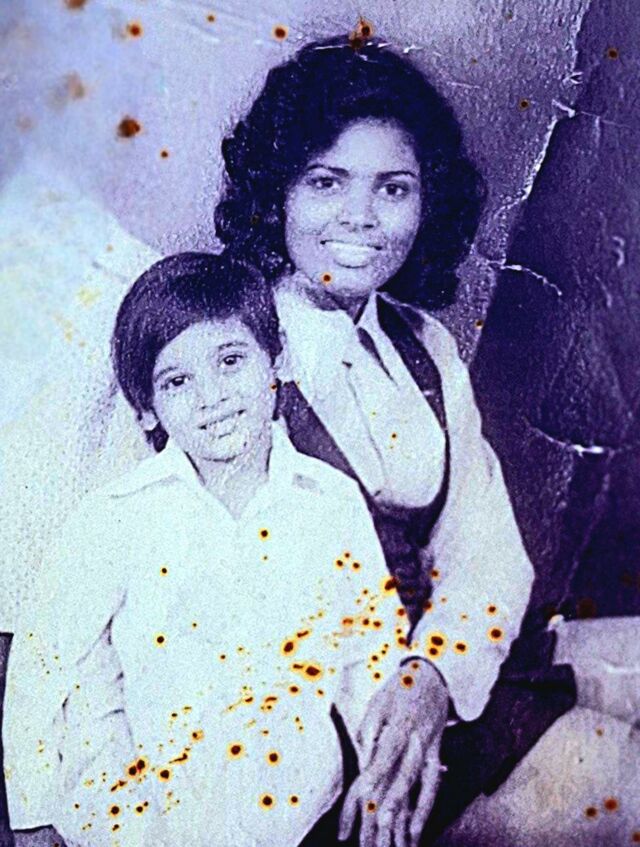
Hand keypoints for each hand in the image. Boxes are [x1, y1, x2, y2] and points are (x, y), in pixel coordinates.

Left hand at [338, 660, 448, 846]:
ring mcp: (430, 747)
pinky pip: (433, 784)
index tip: (364, 792)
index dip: (376, 774)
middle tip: (380, 823)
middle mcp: (418, 739)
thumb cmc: (400, 688)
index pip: (386, 753)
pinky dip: (425, 807)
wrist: (433, 674)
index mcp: (400, 723)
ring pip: (421, 783)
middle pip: (404, 774)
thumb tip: (363, 759)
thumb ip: (370, 730)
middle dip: (393, 800)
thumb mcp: (379, 701)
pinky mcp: (437, 753)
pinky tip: (416, 829)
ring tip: (401, 839)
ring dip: (411, 812)